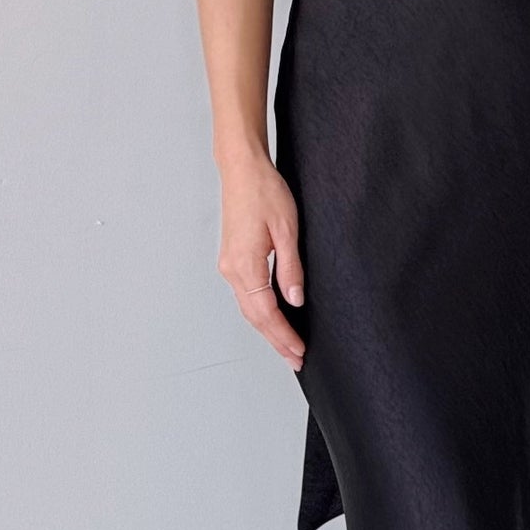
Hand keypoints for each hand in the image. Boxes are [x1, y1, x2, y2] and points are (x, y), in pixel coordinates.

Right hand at [217, 154, 306, 366]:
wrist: (242, 170)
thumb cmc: (265, 192)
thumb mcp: (287, 230)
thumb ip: (290, 269)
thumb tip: (295, 301)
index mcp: (245, 265)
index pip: (266, 312)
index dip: (283, 335)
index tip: (299, 351)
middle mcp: (232, 269)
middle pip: (254, 317)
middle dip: (276, 341)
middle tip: (296, 359)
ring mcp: (229, 265)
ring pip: (248, 308)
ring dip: (268, 329)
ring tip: (287, 346)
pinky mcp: (232, 259)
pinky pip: (246, 295)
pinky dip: (260, 312)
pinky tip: (274, 318)